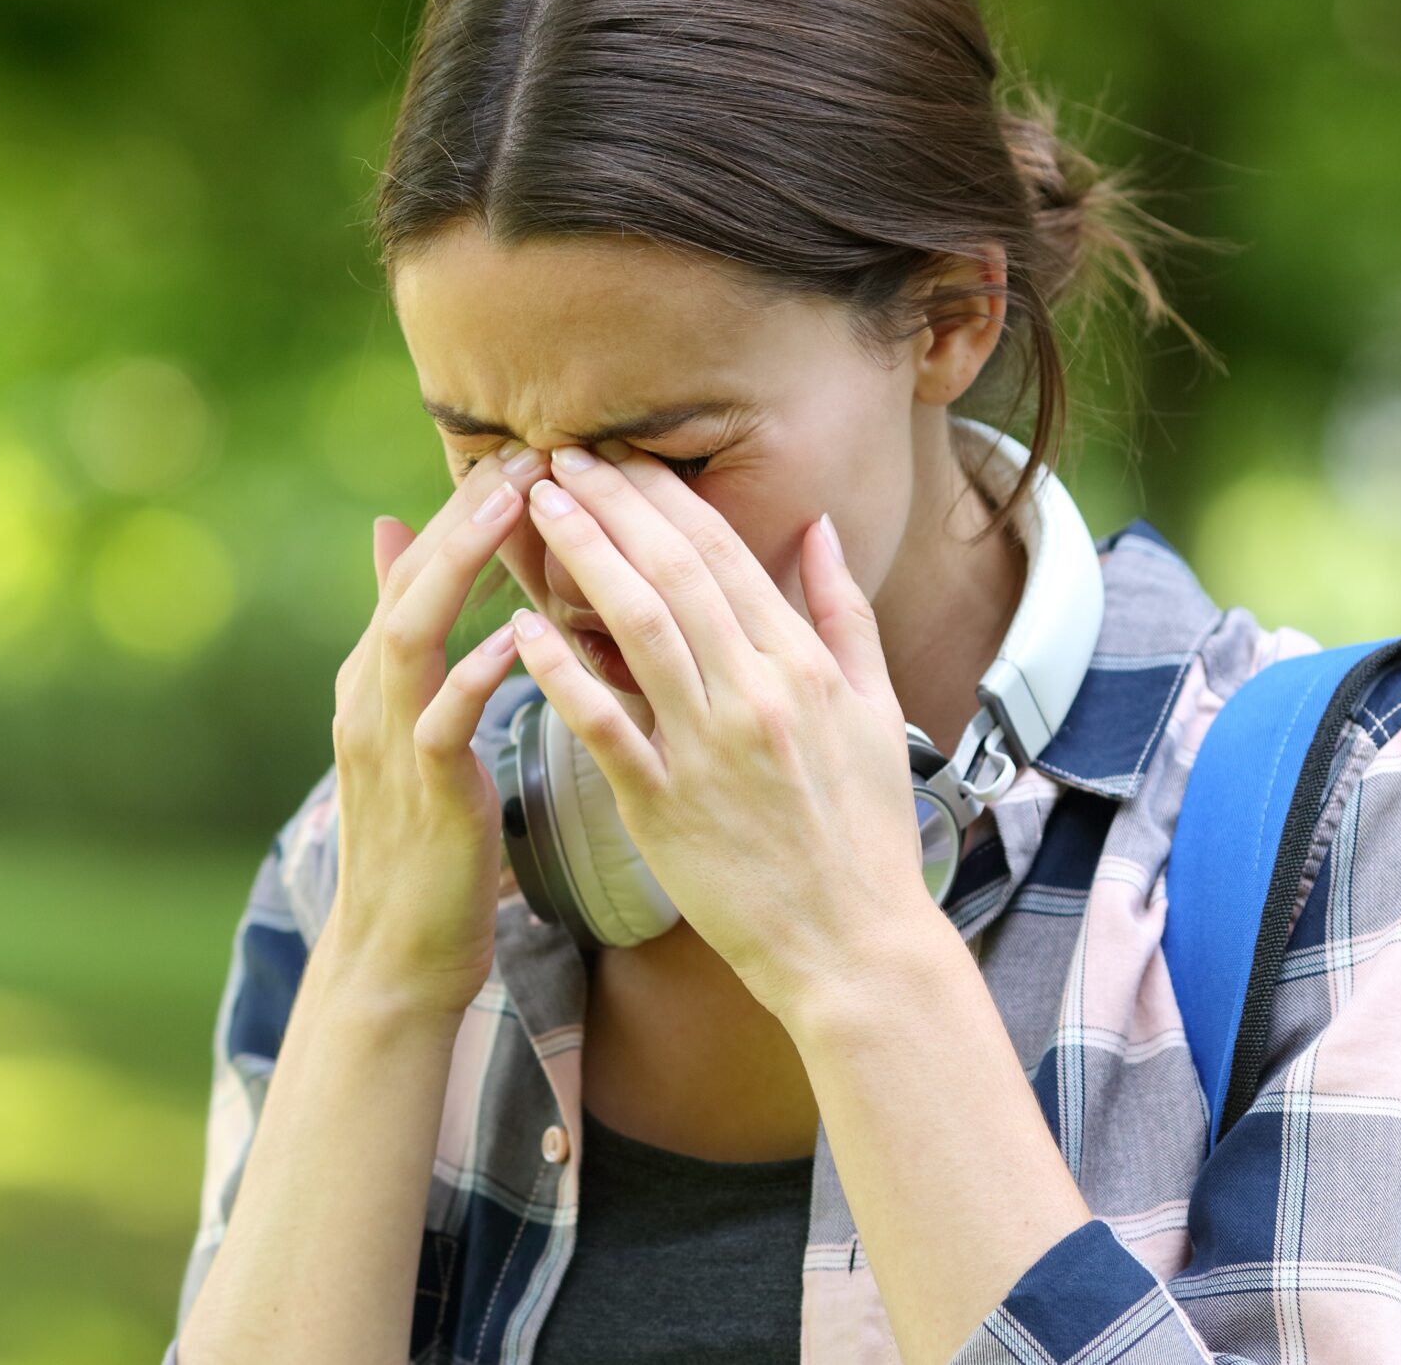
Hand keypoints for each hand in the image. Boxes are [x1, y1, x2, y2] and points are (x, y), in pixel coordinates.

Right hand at [322, 439, 544, 1018]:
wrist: (399, 956)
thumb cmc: (430, 840)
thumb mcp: (419, 728)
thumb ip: (416, 638)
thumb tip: (400, 539)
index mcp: (378, 678)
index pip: (419, 569)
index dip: (468, 506)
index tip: (529, 448)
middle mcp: (371, 697)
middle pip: (412, 580)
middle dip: (467, 512)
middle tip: (528, 449)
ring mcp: (390, 744)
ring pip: (414, 632)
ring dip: (463, 566)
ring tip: (518, 507)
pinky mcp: (423, 795)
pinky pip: (443, 722)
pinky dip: (475, 675)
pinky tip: (516, 639)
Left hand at [506, 440, 934, 1023]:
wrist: (854, 946)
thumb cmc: (865, 834)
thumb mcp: (877, 710)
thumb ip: (845, 614)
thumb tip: (821, 528)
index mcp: (803, 666)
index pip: (726, 554)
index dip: (666, 496)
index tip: (620, 453)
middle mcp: (757, 693)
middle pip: (675, 573)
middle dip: (614, 505)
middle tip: (560, 454)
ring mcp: (709, 749)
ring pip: (639, 629)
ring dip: (585, 558)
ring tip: (539, 508)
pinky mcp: (665, 806)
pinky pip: (606, 727)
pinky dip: (564, 673)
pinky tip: (522, 628)